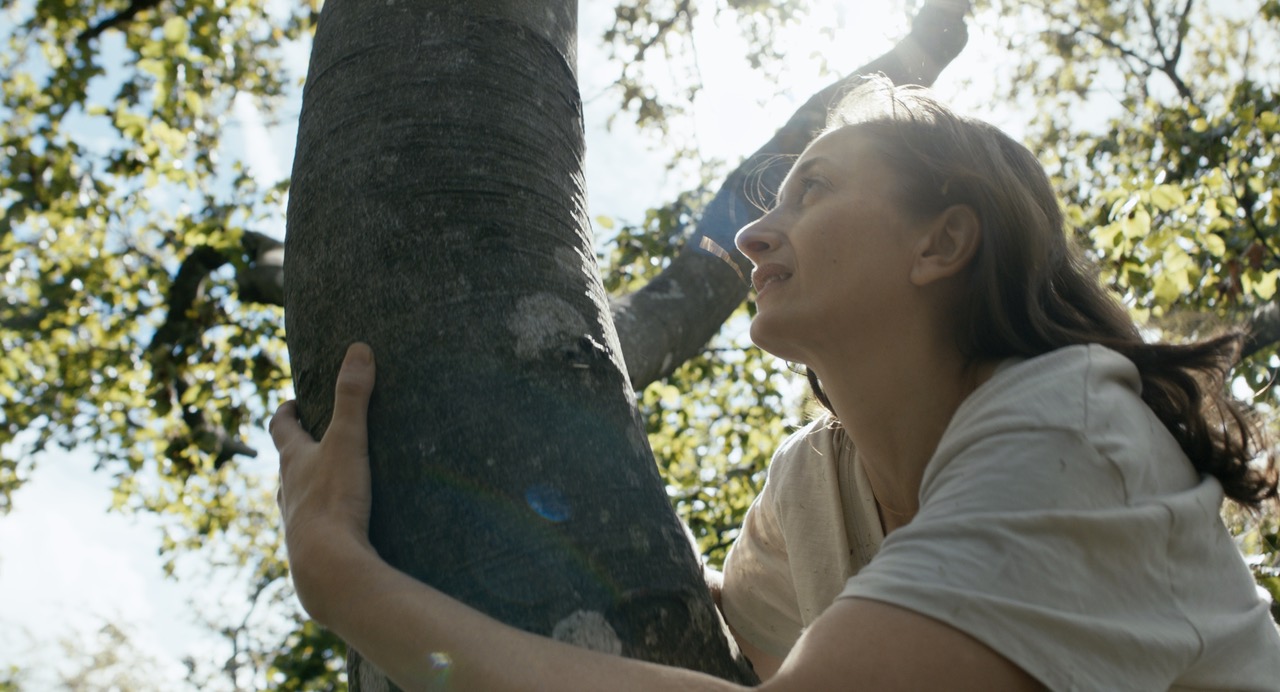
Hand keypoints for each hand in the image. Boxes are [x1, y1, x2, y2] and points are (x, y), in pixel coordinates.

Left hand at [271, 342, 376, 616]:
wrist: (326, 567)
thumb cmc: (332, 500)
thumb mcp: (347, 441)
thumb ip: (353, 397)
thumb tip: (358, 350)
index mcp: (292, 460)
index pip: (280, 427)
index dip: (286, 411)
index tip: (294, 402)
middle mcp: (287, 489)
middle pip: (286, 462)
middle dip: (299, 448)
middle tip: (317, 437)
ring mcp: (295, 521)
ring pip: (295, 496)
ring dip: (308, 486)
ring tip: (330, 482)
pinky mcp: (310, 548)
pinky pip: (313, 527)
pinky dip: (322, 519)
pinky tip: (340, 525)